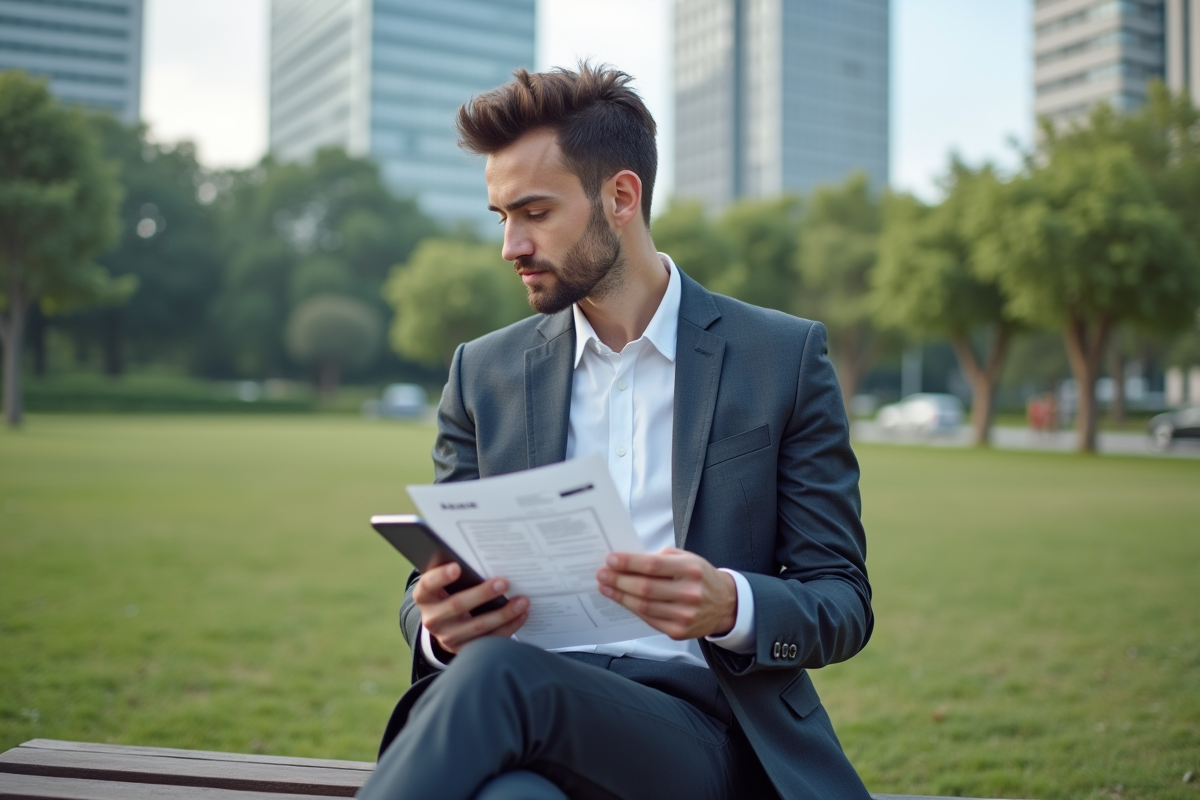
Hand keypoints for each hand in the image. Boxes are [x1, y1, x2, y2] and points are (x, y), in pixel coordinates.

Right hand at [413, 563, 528, 653]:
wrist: (446, 624)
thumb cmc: (450, 593)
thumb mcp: (446, 584)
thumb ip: (458, 573)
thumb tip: (486, 559)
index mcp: (425, 597)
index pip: (428, 585)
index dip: (441, 576)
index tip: (457, 567)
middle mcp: (433, 619)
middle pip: (457, 606)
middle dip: (482, 594)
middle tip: (503, 583)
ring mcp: (448, 637)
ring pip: (478, 626)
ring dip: (503, 614)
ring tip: (522, 601)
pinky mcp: (465, 649)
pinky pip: (490, 639)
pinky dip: (509, 626)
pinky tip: (521, 614)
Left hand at [596, 548, 736, 639]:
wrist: (725, 605)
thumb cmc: (700, 577)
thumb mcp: (687, 558)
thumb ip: (660, 558)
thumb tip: (628, 561)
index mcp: (691, 570)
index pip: (653, 566)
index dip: (629, 563)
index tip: (610, 559)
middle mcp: (690, 594)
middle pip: (645, 588)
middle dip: (618, 580)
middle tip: (602, 574)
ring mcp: (685, 615)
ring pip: (643, 606)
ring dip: (620, 596)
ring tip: (606, 587)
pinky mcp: (678, 631)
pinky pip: (648, 619)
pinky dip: (632, 608)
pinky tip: (622, 600)